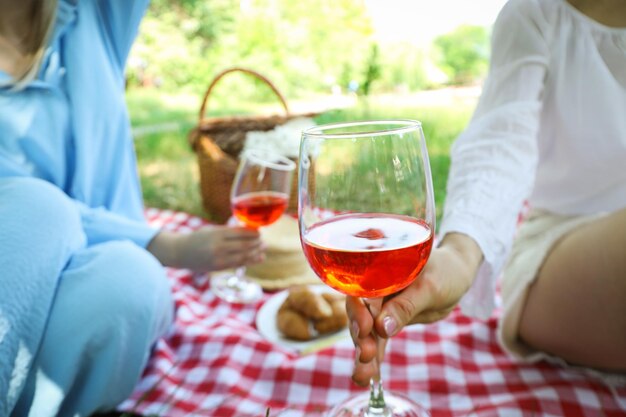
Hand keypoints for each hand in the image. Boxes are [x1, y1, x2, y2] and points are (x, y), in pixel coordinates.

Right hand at [147, 225, 264, 271]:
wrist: (180, 252)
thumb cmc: (198, 238)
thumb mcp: (212, 230)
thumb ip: (228, 231)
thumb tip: (250, 231)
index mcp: (217, 233)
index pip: (240, 232)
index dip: (253, 233)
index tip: (260, 232)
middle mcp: (218, 246)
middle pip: (244, 245)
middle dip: (257, 243)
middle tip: (264, 242)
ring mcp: (219, 258)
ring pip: (243, 256)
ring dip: (256, 252)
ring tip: (263, 250)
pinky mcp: (219, 267)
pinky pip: (238, 264)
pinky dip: (250, 261)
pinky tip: (258, 258)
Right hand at [347, 233, 482, 385]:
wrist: (455, 275)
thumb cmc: (444, 272)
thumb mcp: (429, 287)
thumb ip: (405, 306)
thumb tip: (381, 328)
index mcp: (378, 273)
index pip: (361, 293)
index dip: (359, 312)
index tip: (366, 330)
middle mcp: (373, 290)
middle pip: (359, 315)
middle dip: (360, 338)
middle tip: (365, 357)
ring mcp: (379, 307)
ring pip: (366, 332)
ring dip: (363, 355)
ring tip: (361, 377)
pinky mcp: (387, 322)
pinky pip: (378, 340)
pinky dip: (374, 359)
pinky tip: (370, 379)